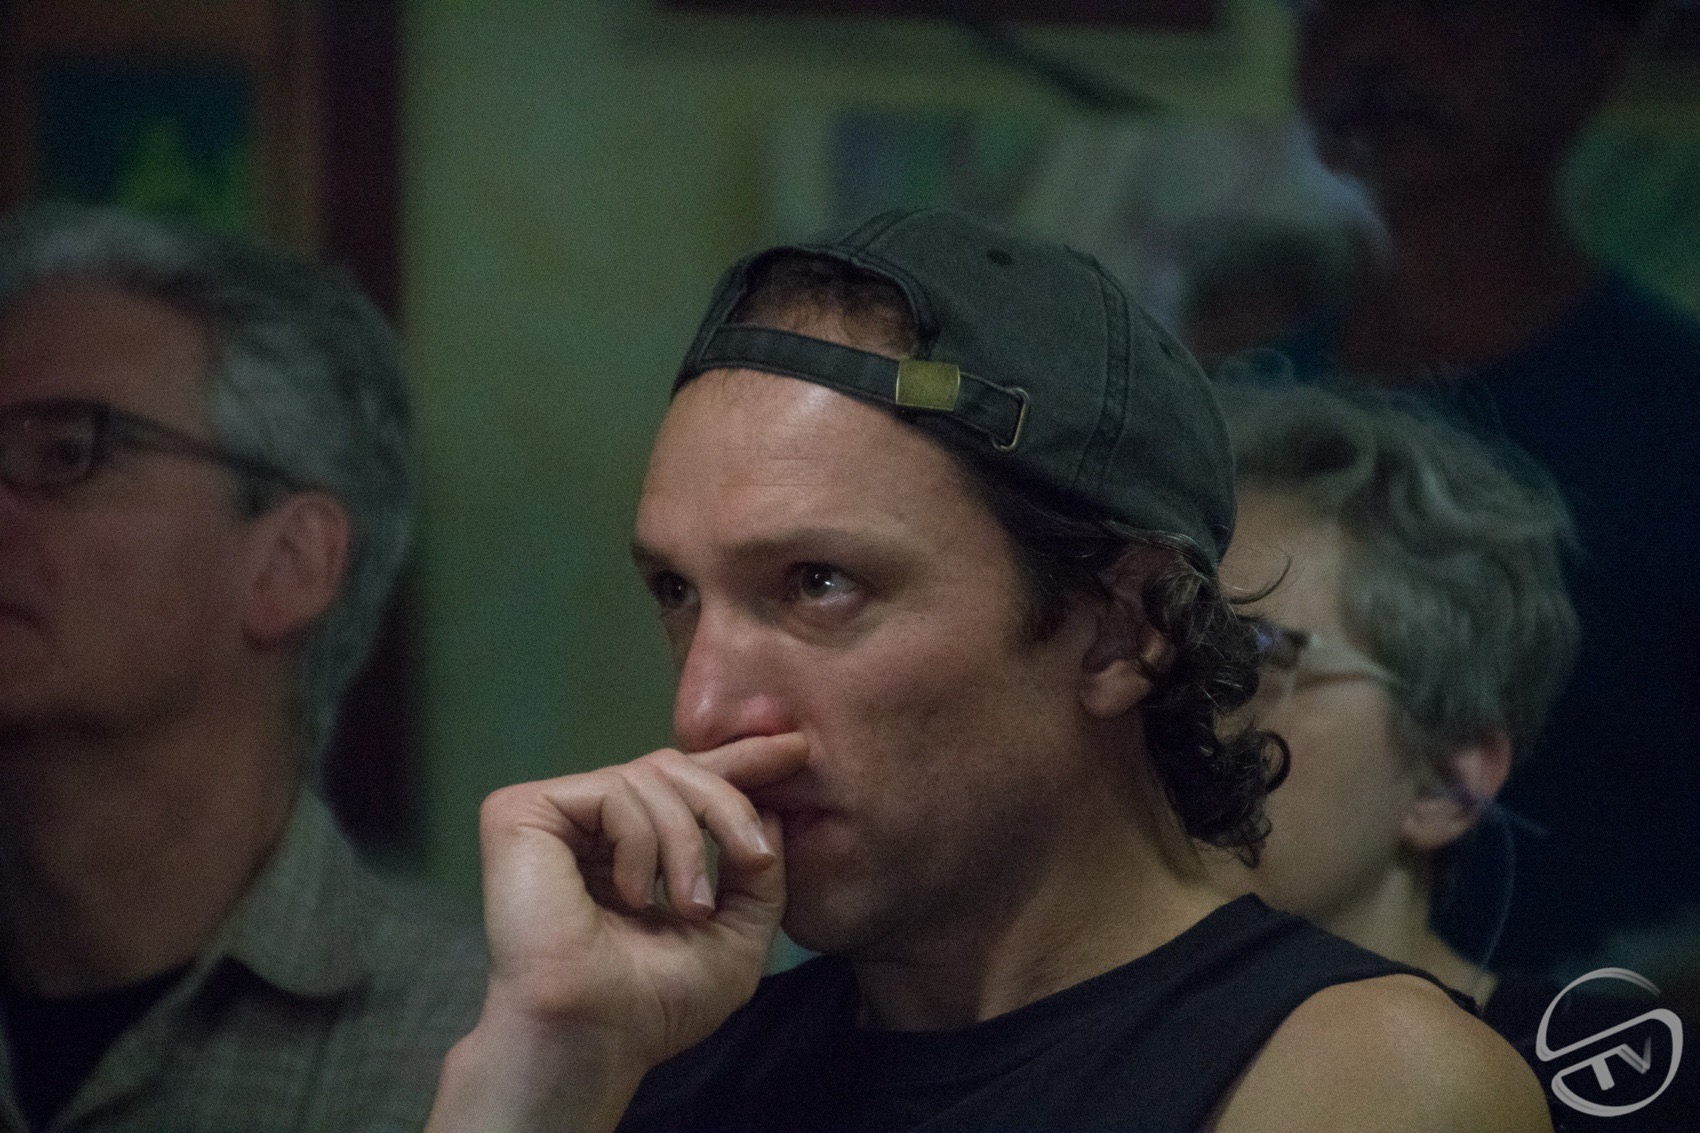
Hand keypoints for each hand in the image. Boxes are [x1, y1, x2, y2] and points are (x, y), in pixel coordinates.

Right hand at [428, 734, 807, 1132]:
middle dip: (728, 804)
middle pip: (675, 767)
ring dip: (690, 842)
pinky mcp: (521, 813)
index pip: (684, 782)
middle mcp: (589, 825)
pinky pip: (614, 792)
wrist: (594, 1038)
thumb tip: (769, 810)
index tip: (796, 749)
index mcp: (631, 848)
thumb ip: (760, 873)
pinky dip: (643, 843)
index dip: (740, 759)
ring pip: (652, 775)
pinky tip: (631, 896)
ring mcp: (553, 816)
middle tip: (755, 858)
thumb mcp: (738, 935)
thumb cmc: (656, 1005)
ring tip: (689, 905)